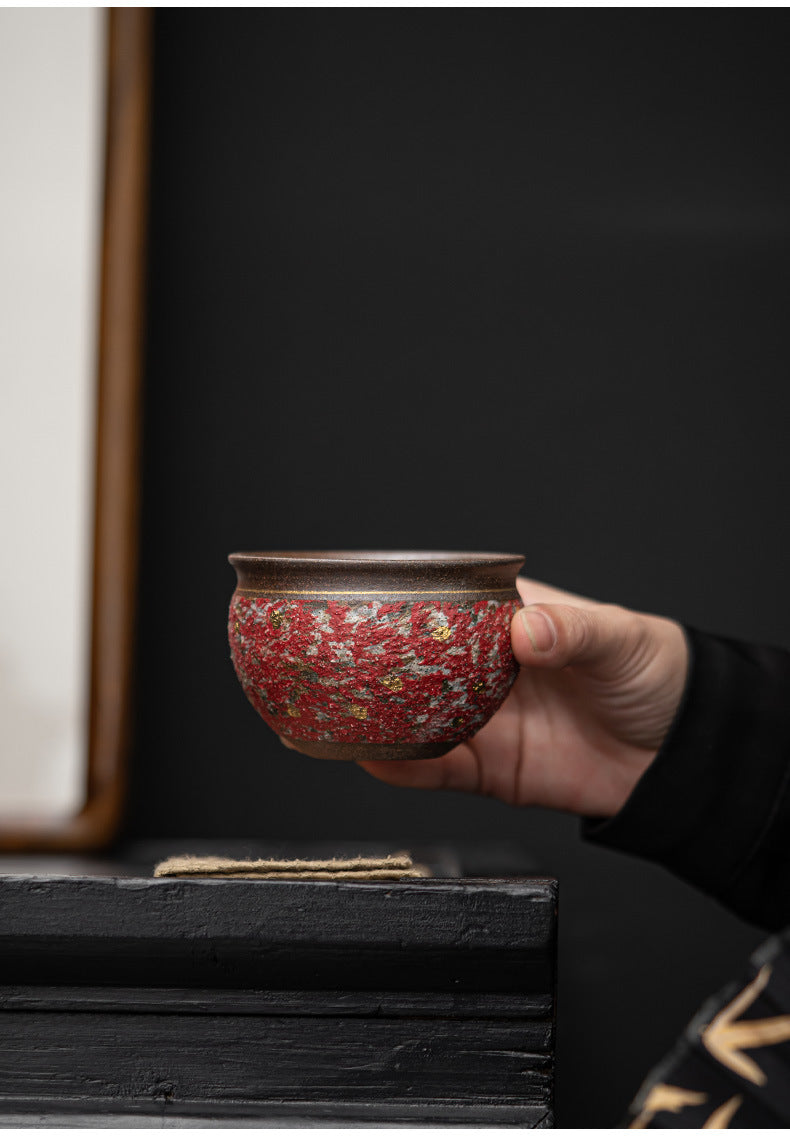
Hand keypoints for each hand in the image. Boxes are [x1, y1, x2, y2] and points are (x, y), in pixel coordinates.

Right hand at [357, 578, 689, 817]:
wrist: (683, 757)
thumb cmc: (654, 672)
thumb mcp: (619, 638)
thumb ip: (574, 632)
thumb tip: (528, 631)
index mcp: (507, 620)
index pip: (444, 606)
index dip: (402, 605)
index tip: (360, 607)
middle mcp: (483, 669)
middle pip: (416, 665)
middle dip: (374, 667)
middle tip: (328, 665)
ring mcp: (483, 720)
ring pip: (413, 718)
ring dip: (376, 718)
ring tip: (335, 712)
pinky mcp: (489, 770)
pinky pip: (437, 770)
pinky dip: (403, 767)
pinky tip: (374, 757)